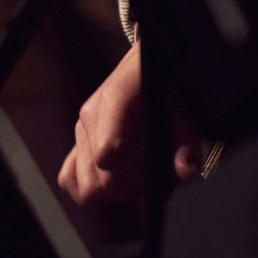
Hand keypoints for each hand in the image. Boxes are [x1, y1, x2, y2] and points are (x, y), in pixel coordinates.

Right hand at [55, 43, 204, 207]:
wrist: (152, 68)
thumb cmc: (169, 91)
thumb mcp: (188, 117)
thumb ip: (188, 148)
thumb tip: (184, 172)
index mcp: (115, 99)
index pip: (109, 155)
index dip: (134, 171)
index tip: (155, 167)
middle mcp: (90, 114)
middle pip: (95, 179)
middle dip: (125, 187)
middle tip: (149, 176)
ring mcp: (81, 128)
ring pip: (82, 185)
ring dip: (112, 189)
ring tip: (136, 176)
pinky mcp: (79, 140)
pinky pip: (69, 177)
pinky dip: (93, 185)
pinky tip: (118, 179)